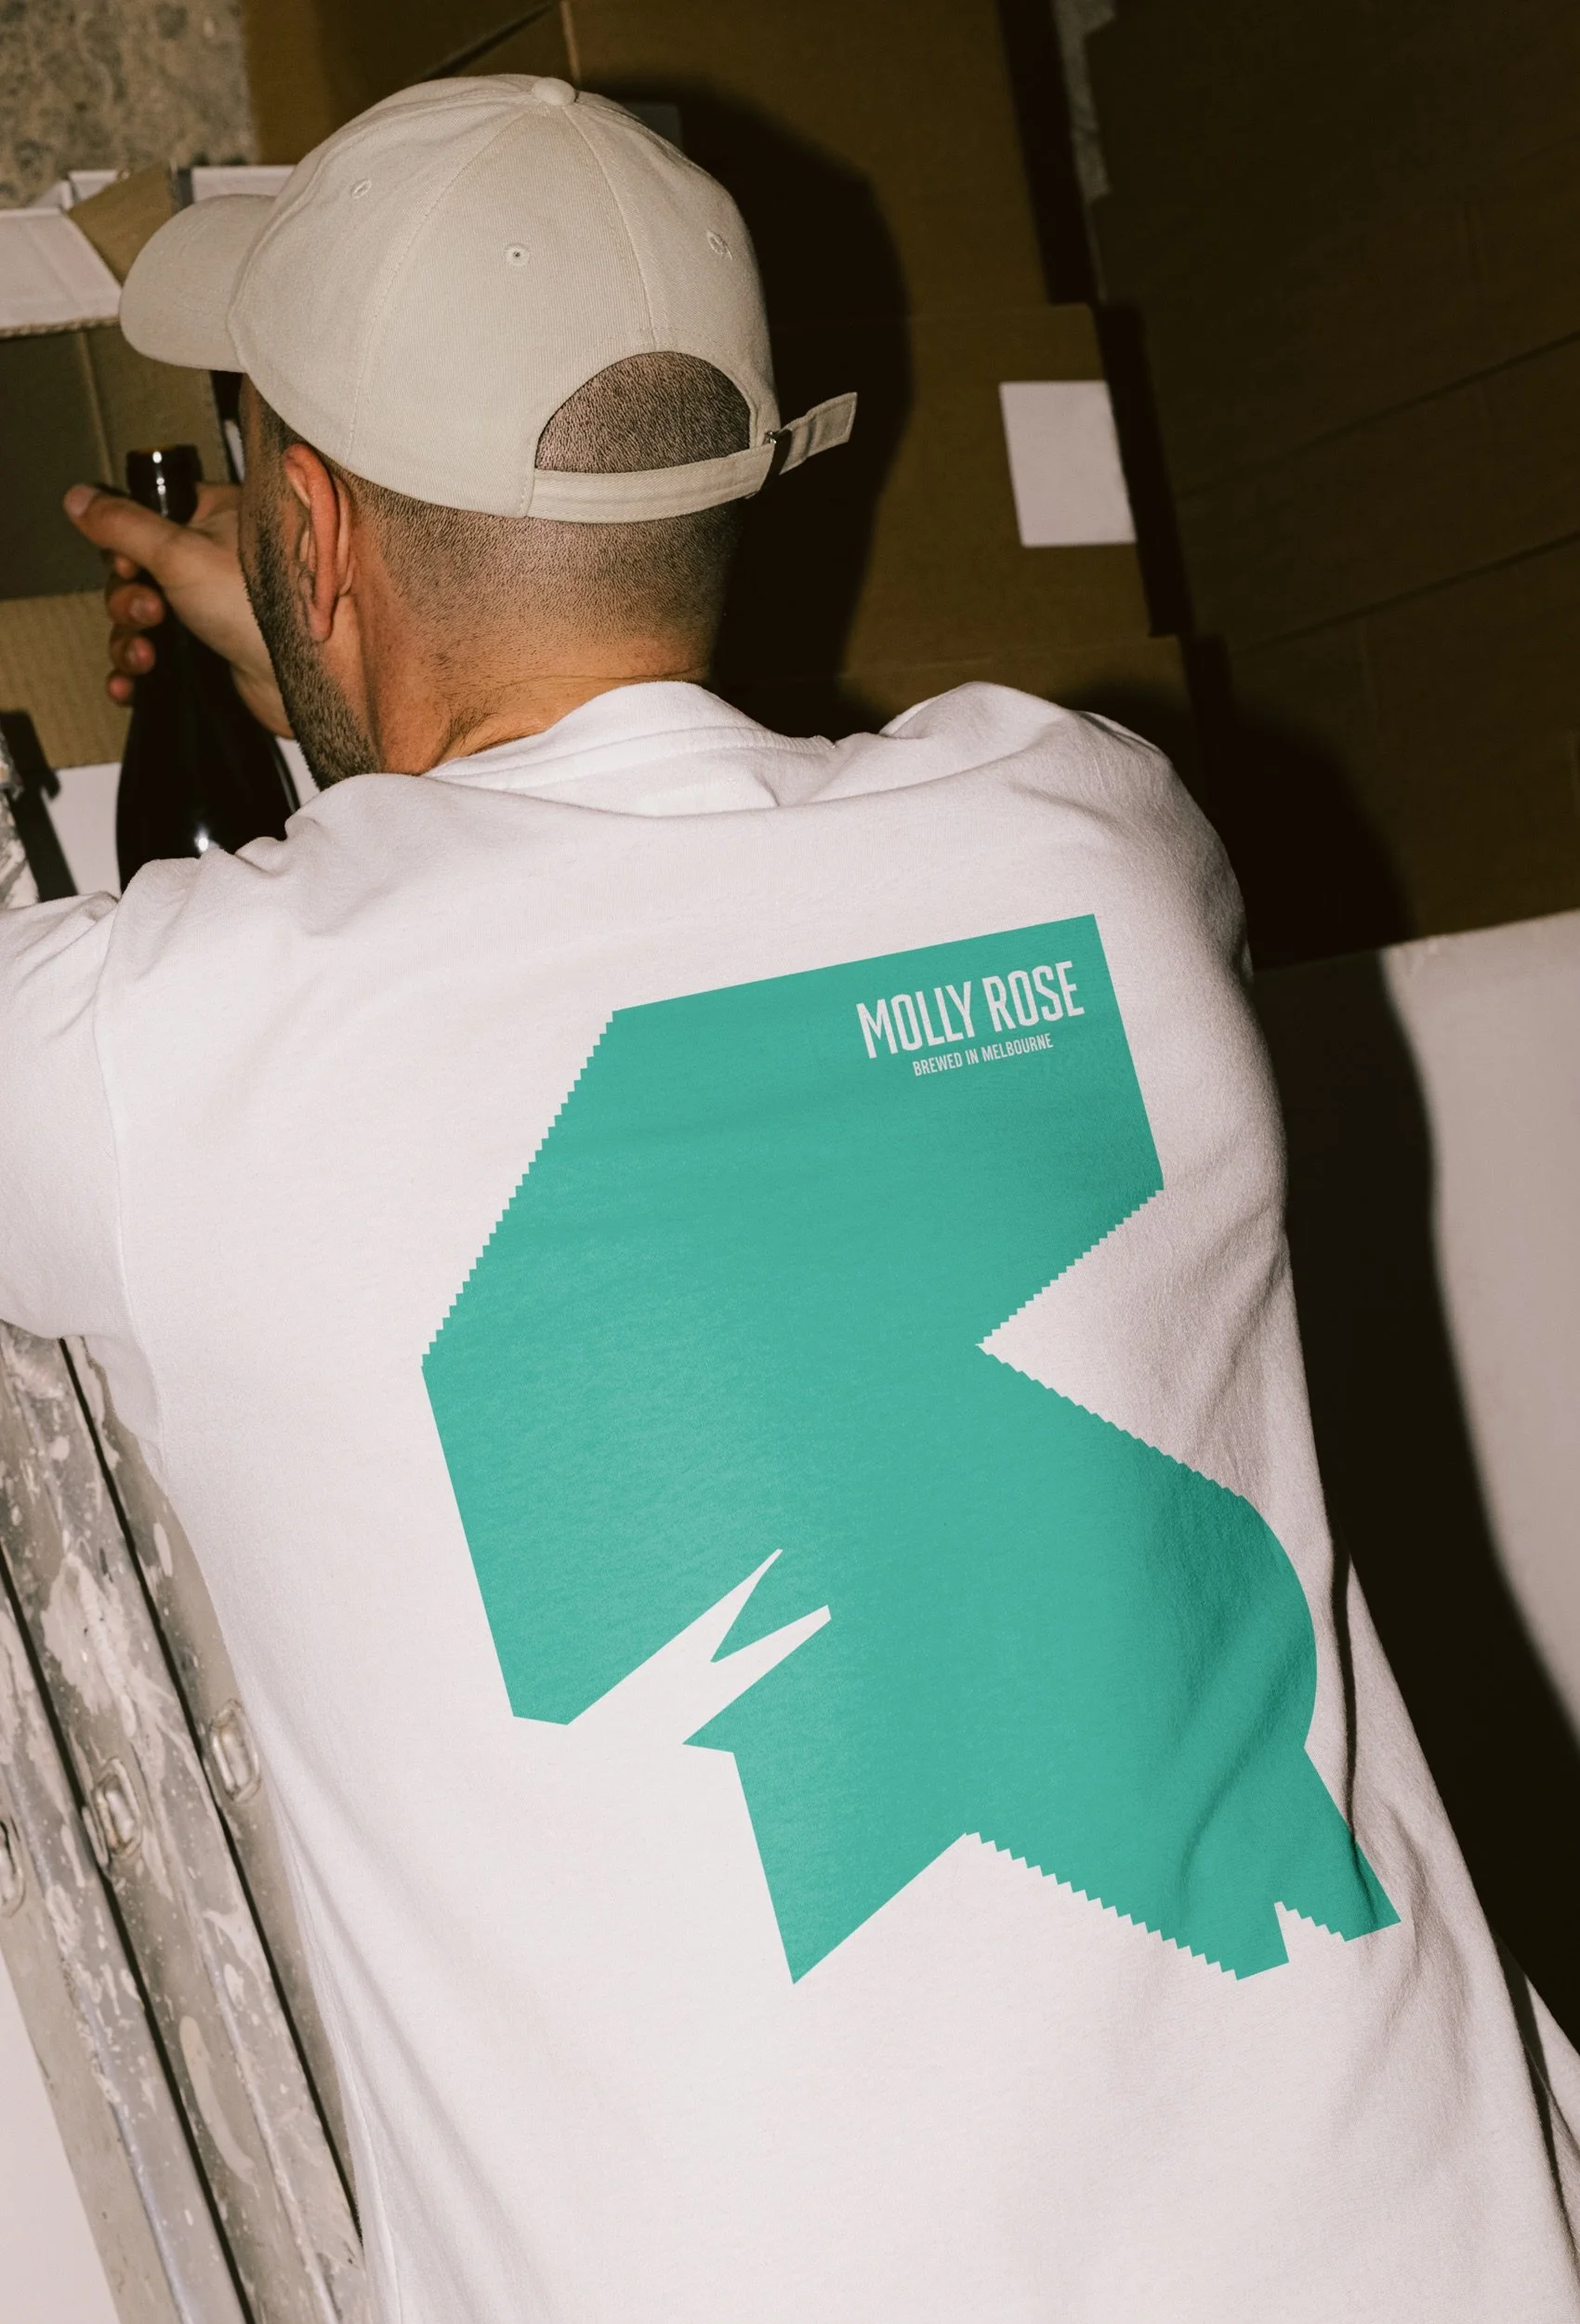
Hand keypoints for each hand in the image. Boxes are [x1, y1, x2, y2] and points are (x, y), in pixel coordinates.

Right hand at [64, 481, 293, 737]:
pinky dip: (137, 673)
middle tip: (151, 612)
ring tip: (147, 655)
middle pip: (135, 574)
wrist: (307, 679)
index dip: (124, 545)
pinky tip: (128, 686)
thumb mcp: (181, 553)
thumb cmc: (263, 608)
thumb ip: (123, 524)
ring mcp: (211, 611)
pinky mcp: (211, 655)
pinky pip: (157, 660)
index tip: (128, 564)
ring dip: (129, 640)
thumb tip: (79, 498)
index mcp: (213, 521)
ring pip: (141, 621)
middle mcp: (212, 562)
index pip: (145, 519)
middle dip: (127, 601)